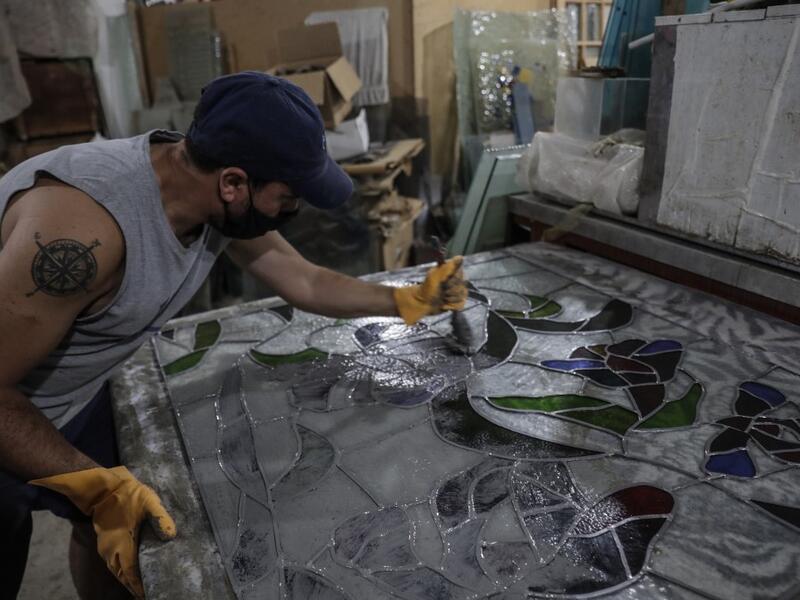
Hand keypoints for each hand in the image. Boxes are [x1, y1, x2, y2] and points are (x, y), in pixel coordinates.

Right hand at [30, 466, 176, 597]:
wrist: (104, 487)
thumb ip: (160, 518)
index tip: (148, 594)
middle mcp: (112, 550)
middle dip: (133, 586)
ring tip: (141, 586)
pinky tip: (132, 571)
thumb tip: (171, 536)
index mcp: (123, 543)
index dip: (139, 586)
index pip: (131, 572)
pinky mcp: (105, 543)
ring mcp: (106, 548)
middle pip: (123, 576)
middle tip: (148, 592)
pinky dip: (122, 570)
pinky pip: (114, 563)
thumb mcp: (149, 502)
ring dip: (127, 579)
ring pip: (117, 571)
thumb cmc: (128, 495)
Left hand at [393, 256, 467, 324]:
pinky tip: (444, 304)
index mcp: (452, 271)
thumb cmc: (427, 288)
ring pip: (462, 295)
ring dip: (450, 299)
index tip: (444, 281)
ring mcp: (458, 291)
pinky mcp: (458, 301)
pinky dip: (452, 306)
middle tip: (441, 291)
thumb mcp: (435, 276)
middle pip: (462, 286)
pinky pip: (461, 304)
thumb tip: (460, 257)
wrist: (423, 304)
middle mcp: (457, 280)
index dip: (453, 279)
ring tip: (442, 298)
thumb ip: (447, 267)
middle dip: (451, 290)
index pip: (461, 274)